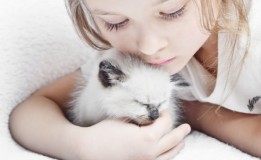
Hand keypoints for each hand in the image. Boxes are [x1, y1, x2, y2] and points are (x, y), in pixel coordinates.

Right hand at [69, 111, 190, 159]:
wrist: (89, 150)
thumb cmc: (104, 133)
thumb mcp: (124, 120)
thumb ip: (140, 117)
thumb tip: (151, 115)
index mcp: (148, 138)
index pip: (165, 123)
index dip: (166, 114)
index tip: (163, 110)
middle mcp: (151, 153)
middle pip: (173, 140)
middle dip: (180, 132)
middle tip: (186, 127)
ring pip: (170, 155)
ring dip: (178, 146)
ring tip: (182, 141)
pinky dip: (168, 156)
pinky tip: (168, 152)